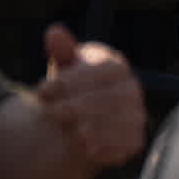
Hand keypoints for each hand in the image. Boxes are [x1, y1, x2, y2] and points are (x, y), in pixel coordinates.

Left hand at [38, 27, 147, 169]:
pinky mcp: (134, 141)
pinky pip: (113, 146)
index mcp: (117, 66)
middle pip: (100, 100)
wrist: (77, 117)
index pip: (98, 72)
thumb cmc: (70, 85)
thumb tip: (55, 32)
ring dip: (75, 126)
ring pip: (105, 124)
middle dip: (67, 106)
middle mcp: (133, 91)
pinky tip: (76, 140)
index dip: (67, 82)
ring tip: (60, 124)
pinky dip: (90, 145)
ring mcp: (137, 116)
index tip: (41, 89)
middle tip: (47, 110)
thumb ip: (60, 49)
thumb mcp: (63, 65)